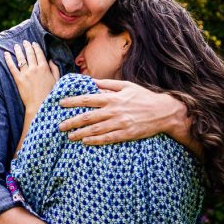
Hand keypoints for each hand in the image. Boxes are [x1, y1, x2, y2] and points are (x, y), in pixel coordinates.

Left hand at [4, 40, 59, 112]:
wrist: (40, 105)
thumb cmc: (50, 94)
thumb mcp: (57, 80)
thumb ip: (55, 69)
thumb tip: (51, 60)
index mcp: (44, 68)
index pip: (39, 54)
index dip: (36, 47)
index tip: (34, 43)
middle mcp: (35, 68)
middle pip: (30, 54)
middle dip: (27, 46)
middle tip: (25, 42)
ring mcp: (26, 73)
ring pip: (21, 58)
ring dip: (18, 50)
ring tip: (16, 46)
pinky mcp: (18, 79)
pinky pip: (12, 67)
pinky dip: (9, 60)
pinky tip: (6, 54)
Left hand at [58, 79, 186, 144]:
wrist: (163, 111)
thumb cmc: (143, 97)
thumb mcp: (126, 85)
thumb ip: (108, 84)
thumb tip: (91, 82)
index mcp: (113, 97)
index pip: (88, 99)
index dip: (73, 101)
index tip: (61, 103)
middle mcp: (114, 111)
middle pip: (88, 116)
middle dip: (72, 121)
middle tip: (59, 125)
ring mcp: (120, 123)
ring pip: (95, 129)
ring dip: (80, 133)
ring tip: (69, 136)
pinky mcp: (126, 134)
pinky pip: (107, 138)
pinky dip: (95, 140)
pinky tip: (85, 141)